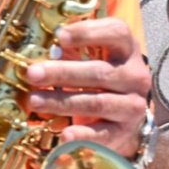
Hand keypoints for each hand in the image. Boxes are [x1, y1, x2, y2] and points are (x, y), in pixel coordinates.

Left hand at [25, 17, 150, 158]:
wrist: (122, 113)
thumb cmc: (99, 77)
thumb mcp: (91, 57)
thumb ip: (70, 50)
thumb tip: (46, 49)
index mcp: (127, 49)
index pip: (116, 33)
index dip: (88, 33)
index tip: (60, 36)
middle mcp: (135, 75)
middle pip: (100, 72)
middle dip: (62, 72)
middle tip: (33, 73)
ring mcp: (133, 104)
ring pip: (97, 103)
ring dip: (63, 102)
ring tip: (34, 100)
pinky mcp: (125, 130)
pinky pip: (104, 134)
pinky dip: (84, 135)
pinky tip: (65, 134)